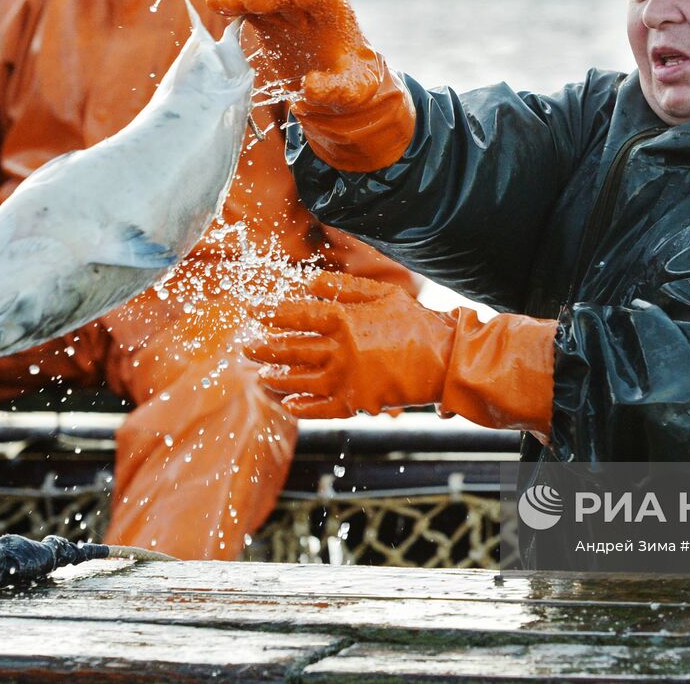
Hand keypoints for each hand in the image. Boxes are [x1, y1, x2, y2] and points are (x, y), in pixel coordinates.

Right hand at [207, 0, 383, 112]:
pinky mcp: (267, 20)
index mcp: (335, 18)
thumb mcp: (352, 90)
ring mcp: (285, 11)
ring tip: (220, 1)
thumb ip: (336, 89)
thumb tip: (311, 87)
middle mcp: (309, 8)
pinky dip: (232, 4)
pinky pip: (247, 8)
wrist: (335, 80)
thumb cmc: (349, 81)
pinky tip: (214, 3)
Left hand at [249, 271, 557, 432]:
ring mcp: (346, 379)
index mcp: (344, 318)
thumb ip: (342, 286)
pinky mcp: (356, 402)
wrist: (443, 358)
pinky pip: (321, 408)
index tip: (255, 311)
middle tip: (246, 346)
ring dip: (276, 377)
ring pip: (299, 380)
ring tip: (261, 374)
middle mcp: (339, 349)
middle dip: (264, 347)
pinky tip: (288, 402)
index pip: (297, 314)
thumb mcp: (381, 293)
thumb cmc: (414, 321)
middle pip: (290, 348)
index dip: (272, 312)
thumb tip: (308, 281)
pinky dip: (302, 406)